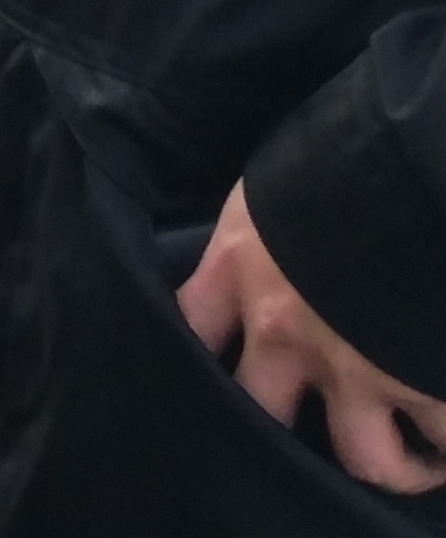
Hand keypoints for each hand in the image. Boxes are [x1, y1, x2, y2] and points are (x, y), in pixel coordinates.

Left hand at [184, 182, 445, 490]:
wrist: (414, 159)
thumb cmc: (350, 146)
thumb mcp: (289, 171)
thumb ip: (283, 216)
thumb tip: (298, 218)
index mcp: (242, 264)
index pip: (190, 322)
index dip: (199, 353)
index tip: (212, 367)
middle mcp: (286, 329)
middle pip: (260, 410)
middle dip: (282, 427)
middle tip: (309, 431)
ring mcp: (358, 368)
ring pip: (364, 456)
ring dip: (392, 464)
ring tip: (415, 460)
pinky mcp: (425, 385)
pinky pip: (444, 442)